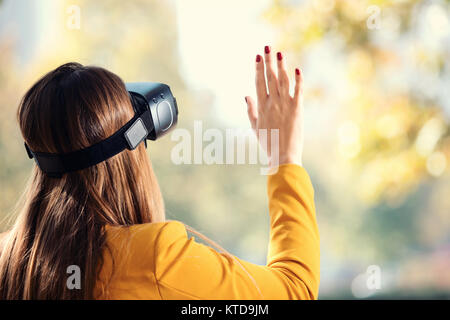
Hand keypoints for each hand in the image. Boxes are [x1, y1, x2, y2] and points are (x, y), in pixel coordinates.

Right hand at [245, 46, 303, 166]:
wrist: (283, 154)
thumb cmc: (268, 143)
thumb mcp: (255, 127)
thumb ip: (251, 110)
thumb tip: (246, 95)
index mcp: (261, 106)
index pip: (258, 82)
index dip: (258, 68)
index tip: (257, 56)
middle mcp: (272, 102)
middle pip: (270, 77)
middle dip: (268, 61)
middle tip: (268, 47)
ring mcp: (285, 105)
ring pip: (283, 81)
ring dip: (281, 66)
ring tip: (280, 53)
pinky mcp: (297, 109)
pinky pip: (298, 91)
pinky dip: (298, 80)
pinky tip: (297, 69)